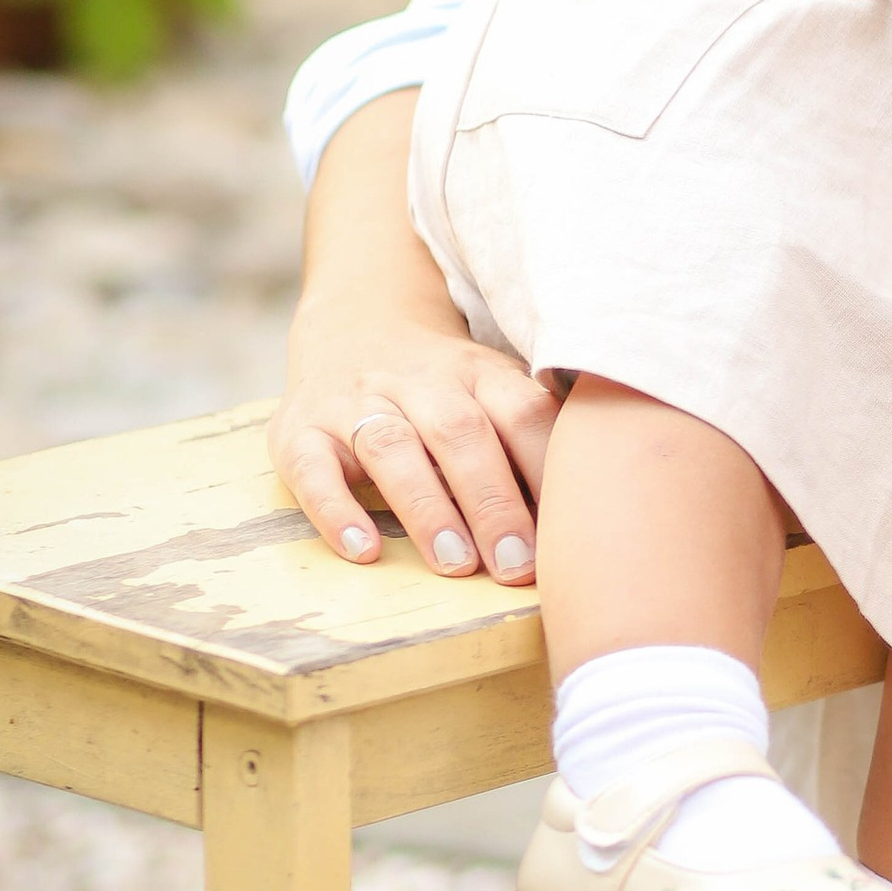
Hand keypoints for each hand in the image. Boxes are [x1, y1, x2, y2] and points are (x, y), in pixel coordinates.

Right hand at [270, 297, 560, 581]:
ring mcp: (354, 403)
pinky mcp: (299, 431)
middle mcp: (417, 380)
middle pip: (460, 433)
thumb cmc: (445, 388)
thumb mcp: (493, 392)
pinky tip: (364, 549)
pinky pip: (313, 468)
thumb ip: (533, 437)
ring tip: (456, 564)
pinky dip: (336, 509)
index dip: (546, 470)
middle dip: (492, 502)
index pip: (520, 412)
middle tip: (516, 565)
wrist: (355, 325)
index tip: (570, 530)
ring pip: (392, 447)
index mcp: (478, 372)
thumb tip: (592, 512)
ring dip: (427, 508)